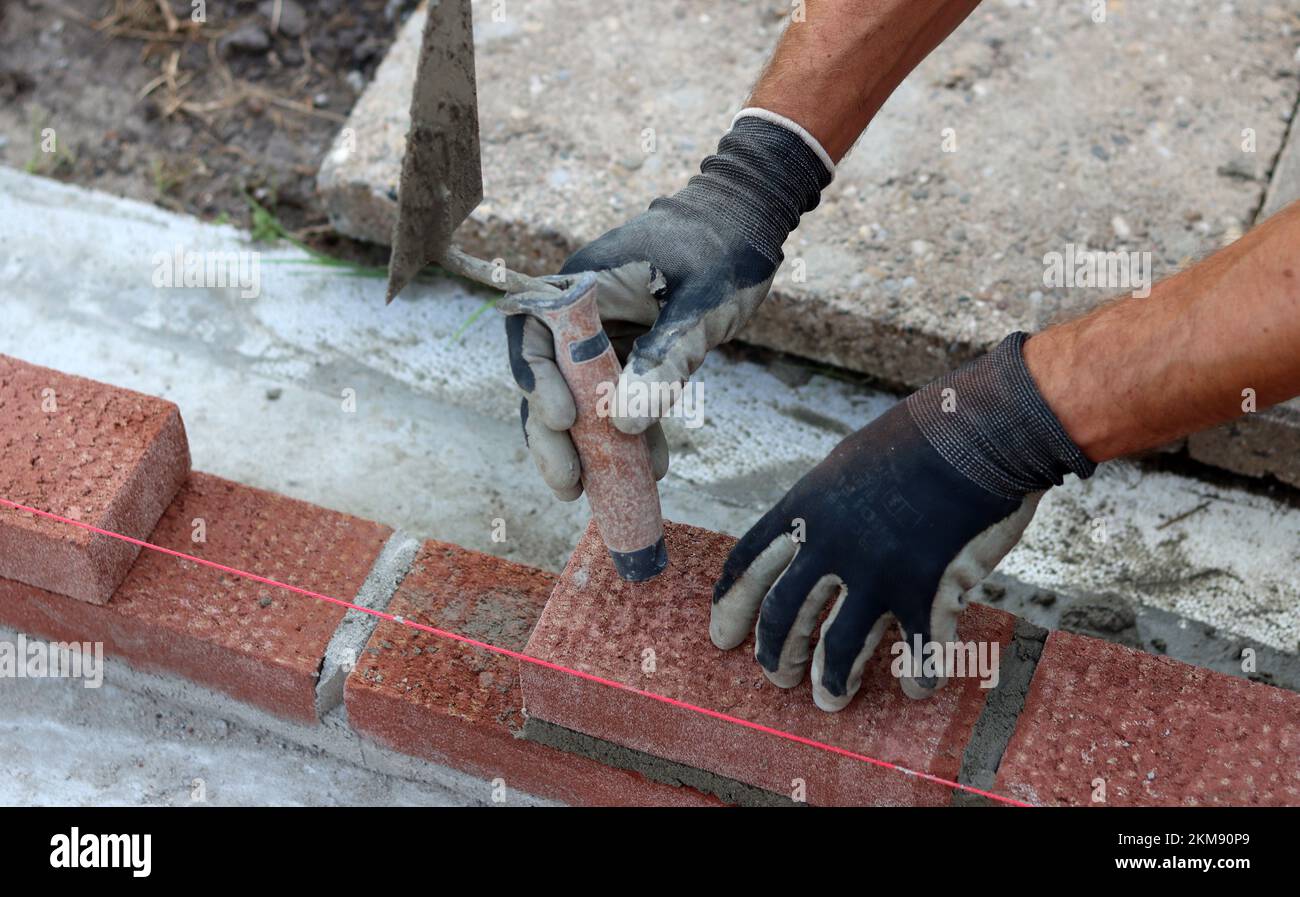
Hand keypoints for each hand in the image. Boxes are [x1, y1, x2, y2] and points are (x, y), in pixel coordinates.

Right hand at [505, 110, 832, 499]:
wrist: (750, 225)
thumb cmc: (722, 248)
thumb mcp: (697, 305)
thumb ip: (663, 358)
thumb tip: (622, 425)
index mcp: (579, 285)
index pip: (535, 339)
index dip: (538, 384)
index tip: (565, 421)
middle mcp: (580, 316)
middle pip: (548, 383)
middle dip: (554, 437)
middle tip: (569, 485)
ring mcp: (604, 339)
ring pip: (581, 401)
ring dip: (589, 448)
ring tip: (600, 495)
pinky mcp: (631, 357)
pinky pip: (620, 402)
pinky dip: (631, 436)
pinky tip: (651, 469)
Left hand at [710, 333, 1095, 710]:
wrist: (979, 431)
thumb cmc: (920, 439)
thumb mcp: (851, 462)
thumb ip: (826, 503)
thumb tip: (810, 532)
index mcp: (805, 507)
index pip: (749, 562)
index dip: (730, 602)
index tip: (722, 633)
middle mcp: (829, 543)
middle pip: (784, 614)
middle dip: (775, 653)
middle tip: (775, 677)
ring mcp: (875, 571)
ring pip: (839, 647)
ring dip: (831, 682)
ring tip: (829, 701)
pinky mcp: (924, 591)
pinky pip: (916, 651)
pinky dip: (917, 677)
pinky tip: (918, 691)